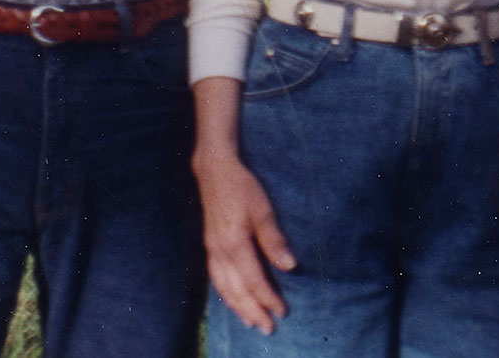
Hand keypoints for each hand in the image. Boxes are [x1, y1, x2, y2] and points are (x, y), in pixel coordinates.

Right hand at [193, 145, 295, 333]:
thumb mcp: (262, 209)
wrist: (214, 170)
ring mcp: (212, 249)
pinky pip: (215, 277)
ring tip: (250, 322)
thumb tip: (289, 266)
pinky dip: (224, 293)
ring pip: (223, 287)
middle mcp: (220, 251)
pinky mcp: (209, 245)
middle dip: (252, 311)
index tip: (282, 311)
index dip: (268, 298)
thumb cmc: (242, 187)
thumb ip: (274, 239)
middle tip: (268, 328)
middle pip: (236, 290)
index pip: (253, 280)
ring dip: (237, 307)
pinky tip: (232, 299)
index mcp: (234, 243)